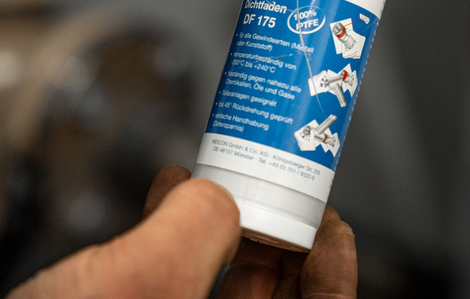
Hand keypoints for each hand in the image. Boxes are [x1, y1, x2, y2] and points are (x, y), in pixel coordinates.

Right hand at [7, 166, 357, 298]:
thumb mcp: (136, 282)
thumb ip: (191, 228)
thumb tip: (212, 195)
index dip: (333, 271)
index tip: (331, 220)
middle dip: (276, 235)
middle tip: (274, 185)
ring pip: (219, 290)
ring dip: (224, 229)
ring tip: (220, 182)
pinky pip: (173, 284)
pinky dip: (175, 238)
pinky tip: (165, 198)